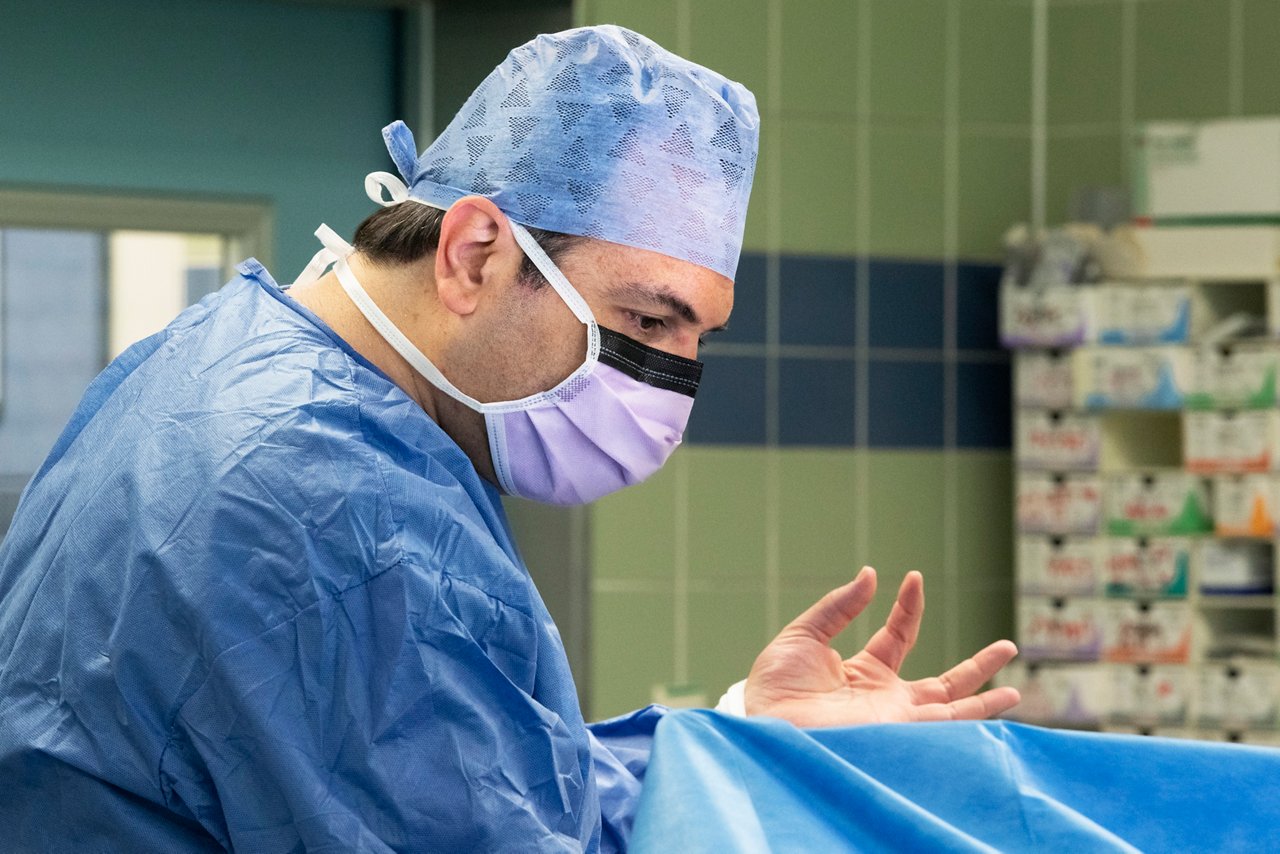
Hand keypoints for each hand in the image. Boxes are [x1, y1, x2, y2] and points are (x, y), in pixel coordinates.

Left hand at [744, 567, 1019, 726]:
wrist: (768, 723)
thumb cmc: (775, 685)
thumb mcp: (804, 635)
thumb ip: (840, 607)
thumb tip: (870, 575)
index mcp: (863, 672)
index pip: (899, 636)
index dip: (910, 606)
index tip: (914, 577)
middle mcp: (886, 698)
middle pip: (943, 682)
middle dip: (977, 667)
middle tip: (1009, 646)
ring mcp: (896, 719)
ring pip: (953, 708)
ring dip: (985, 698)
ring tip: (1016, 690)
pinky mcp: (900, 733)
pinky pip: (944, 726)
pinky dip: (973, 717)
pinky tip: (998, 711)